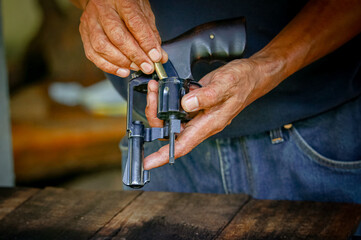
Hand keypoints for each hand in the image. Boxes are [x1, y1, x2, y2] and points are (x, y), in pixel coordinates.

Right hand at [78, 0, 167, 77]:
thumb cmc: (125, 4)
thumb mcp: (143, 12)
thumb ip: (151, 34)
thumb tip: (160, 56)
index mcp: (121, 0)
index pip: (135, 23)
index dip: (146, 43)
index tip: (156, 57)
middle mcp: (102, 10)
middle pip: (117, 37)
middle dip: (135, 56)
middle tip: (147, 67)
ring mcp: (90, 21)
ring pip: (102, 47)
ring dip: (121, 62)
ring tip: (136, 67)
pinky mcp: (83, 33)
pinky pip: (93, 54)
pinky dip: (109, 66)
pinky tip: (122, 70)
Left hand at [143, 57, 278, 169]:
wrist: (250, 76)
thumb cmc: (242, 82)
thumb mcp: (225, 85)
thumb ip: (207, 96)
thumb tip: (186, 104)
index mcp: (209, 124)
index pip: (183, 145)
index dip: (164, 155)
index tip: (148, 163)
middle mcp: (201, 123)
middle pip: (171, 132)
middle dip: (155, 117)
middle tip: (152, 95)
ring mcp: (198, 115)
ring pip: (171, 120)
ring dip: (159, 107)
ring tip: (155, 89)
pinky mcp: (196, 105)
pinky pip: (176, 109)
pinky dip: (166, 100)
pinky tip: (164, 88)